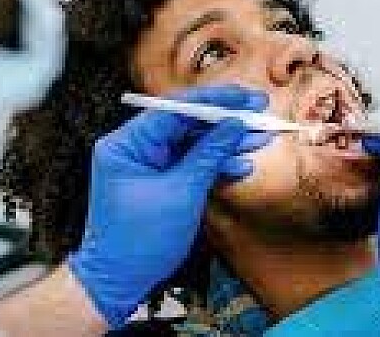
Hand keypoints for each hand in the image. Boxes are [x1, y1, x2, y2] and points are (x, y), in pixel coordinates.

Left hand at [67, 85, 271, 327]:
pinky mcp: (159, 182)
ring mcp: (146, 165)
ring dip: (226, 144)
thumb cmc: (139, 241)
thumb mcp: (182, 193)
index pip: (174, 109)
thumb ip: (209, 154)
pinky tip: (242, 163)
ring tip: (260, 139)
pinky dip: (215, 165)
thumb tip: (234, 125)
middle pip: (186, 124)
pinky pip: (190, 165)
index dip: (214, 101)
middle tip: (259, 113)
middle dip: (224, 122)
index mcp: (126, 143)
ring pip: (192, 144)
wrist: (119, 282)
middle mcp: (133, 148)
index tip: (245, 98)